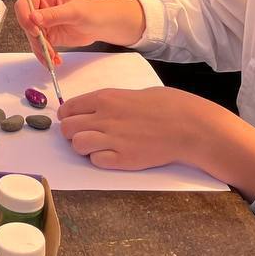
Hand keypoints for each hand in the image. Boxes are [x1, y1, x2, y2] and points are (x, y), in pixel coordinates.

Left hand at [57, 86, 208, 170]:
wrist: (187, 125)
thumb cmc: (165, 105)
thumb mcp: (130, 94)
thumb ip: (109, 103)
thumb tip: (93, 110)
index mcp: (105, 98)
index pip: (69, 108)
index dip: (67, 116)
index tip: (71, 119)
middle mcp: (104, 118)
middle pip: (67, 128)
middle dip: (71, 133)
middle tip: (83, 134)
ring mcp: (113, 140)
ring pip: (77, 145)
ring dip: (83, 147)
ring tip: (96, 146)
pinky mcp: (123, 160)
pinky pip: (96, 161)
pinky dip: (99, 159)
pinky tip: (111, 154)